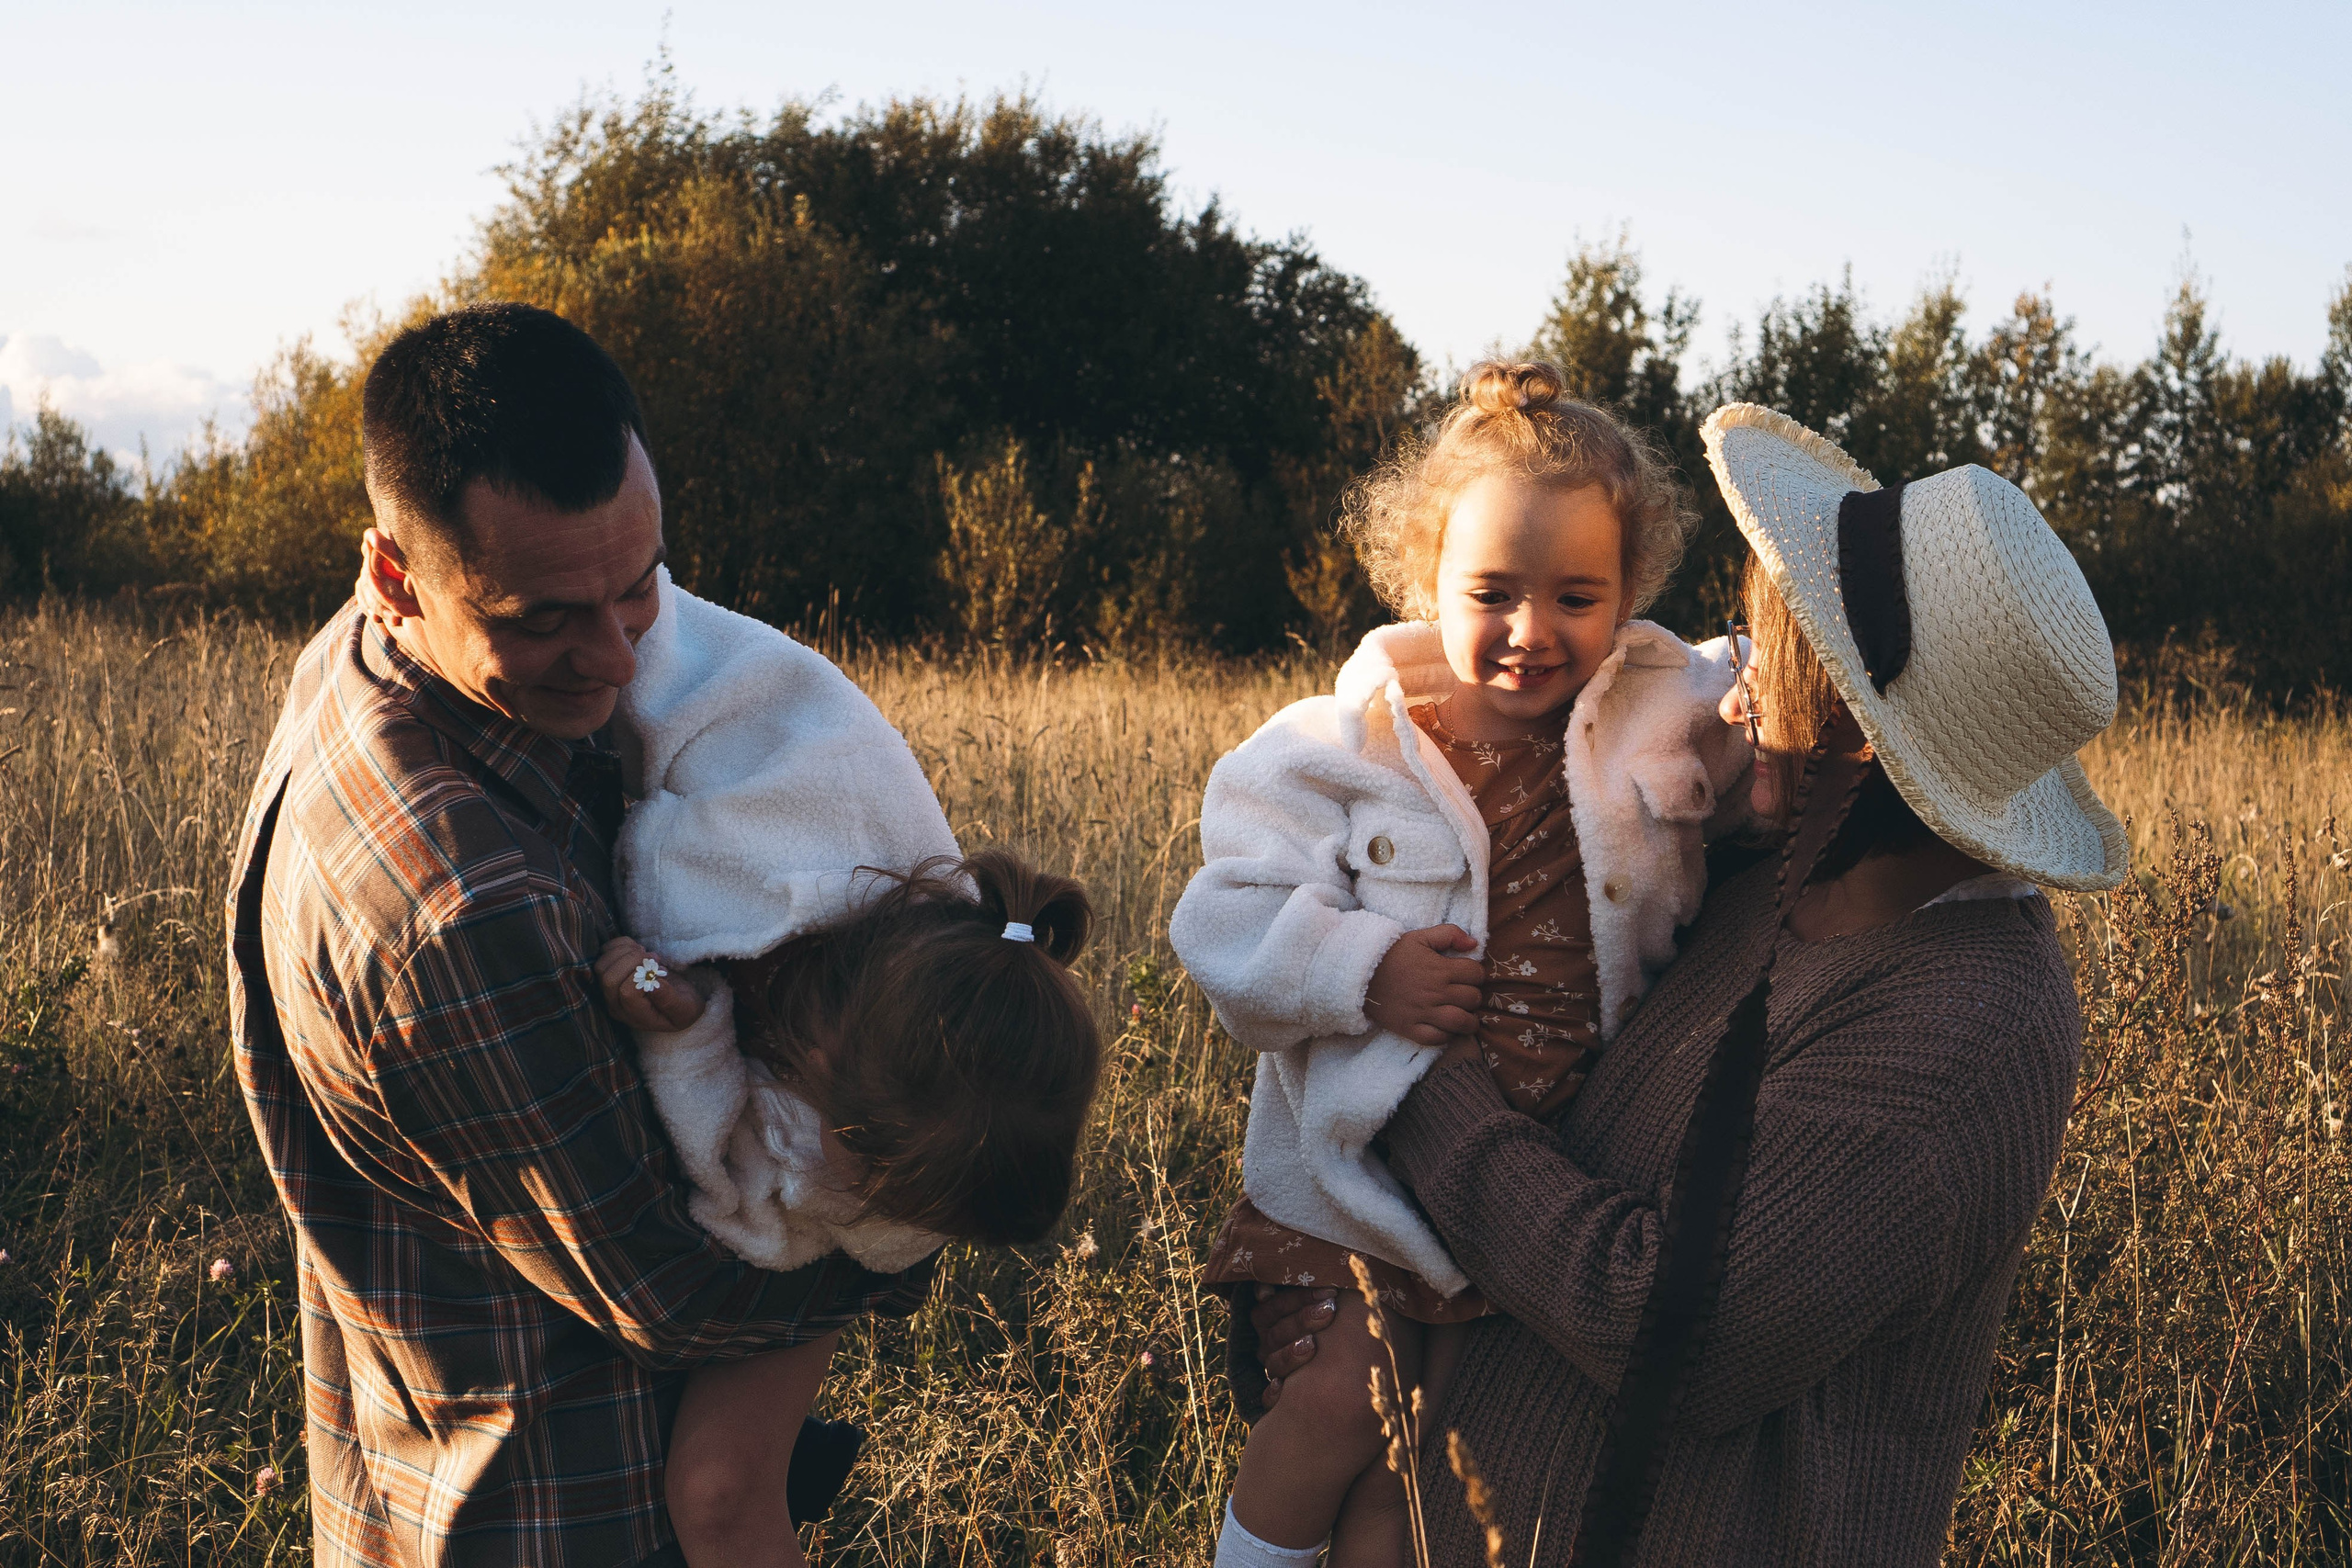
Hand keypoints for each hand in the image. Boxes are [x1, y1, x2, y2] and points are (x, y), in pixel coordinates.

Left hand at [595, 936, 705, 1033]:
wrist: (677, 1002)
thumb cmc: (683, 1006)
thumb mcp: (685, 1009)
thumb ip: (671, 1001)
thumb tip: (655, 986)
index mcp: (635, 1016)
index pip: (627, 993)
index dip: (642, 976)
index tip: (660, 969)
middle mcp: (617, 1005)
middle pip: (609, 978)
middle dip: (632, 960)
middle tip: (653, 957)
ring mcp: (609, 990)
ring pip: (602, 966)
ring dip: (624, 952)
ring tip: (646, 953)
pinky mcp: (608, 974)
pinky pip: (603, 954)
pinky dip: (620, 945)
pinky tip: (637, 949)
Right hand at [1250, 1284, 1338, 1409]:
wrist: (1351, 1363)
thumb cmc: (1334, 1321)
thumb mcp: (1320, 1300)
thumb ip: (1300, 1288)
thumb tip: (1269, 1289)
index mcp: (1270, 1319)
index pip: (1272, 1307)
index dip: (1298, 1298)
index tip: (1330, 1292)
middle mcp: (1268, 1346)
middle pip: (1276, 1333)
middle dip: (1302, 1319)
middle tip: (1330, 1309)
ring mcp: (1273, 1370)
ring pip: (1272, 1363)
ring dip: (1291, 1353)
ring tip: (1313, 1344)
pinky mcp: (1278, 1398)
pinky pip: (1267, 1399)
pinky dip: (1272, 1394)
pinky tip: (1281, 1386)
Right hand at [1364, 924, 1482, 1045]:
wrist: (1360, 973)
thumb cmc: (1392, 954)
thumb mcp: (1420, 937)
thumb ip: (1449, 934)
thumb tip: (1474, 944)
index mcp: (1440, 969)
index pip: (1476, 974)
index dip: (1476, 973)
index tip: (1468, 975)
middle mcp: (1435, 992)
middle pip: (1472, 998)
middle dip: (1473, 995)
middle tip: (1464, 993)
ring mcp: (1423, 1013)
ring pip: (1461, 1022)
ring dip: (1468, 1020)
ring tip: (1464, 1015)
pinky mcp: (1410, 1028)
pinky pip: (1438, 1039)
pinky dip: (1447, 1035)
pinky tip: (1445, 1027)